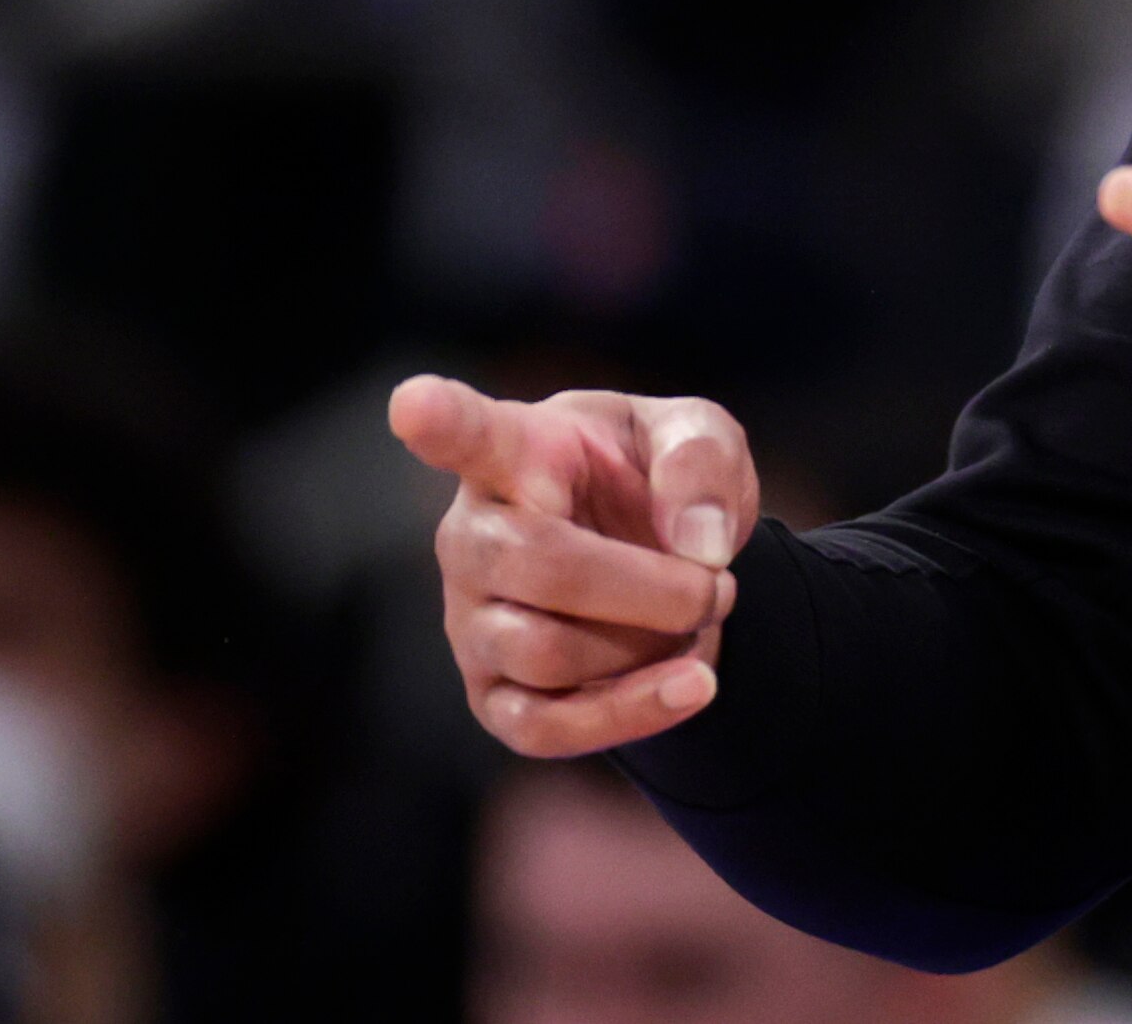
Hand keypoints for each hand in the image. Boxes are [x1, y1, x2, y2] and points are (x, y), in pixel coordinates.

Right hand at [388, 375, 756, 755]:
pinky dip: (633, 712)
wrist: (668, 562)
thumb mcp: (698, 434)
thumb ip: (700, 458)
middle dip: (651, 586)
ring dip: (649, 645)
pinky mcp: (495, 698)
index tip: (413, 403)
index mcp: (516, 450)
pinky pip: (546, 729)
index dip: (438, 420)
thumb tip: (697, 543)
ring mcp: (472, 622)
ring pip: (548, 653)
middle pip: (540, 565)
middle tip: (718, 585)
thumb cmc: (659, 477)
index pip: (465, 432)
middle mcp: (473, 535)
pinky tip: (694, 686)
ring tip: (697, 619)